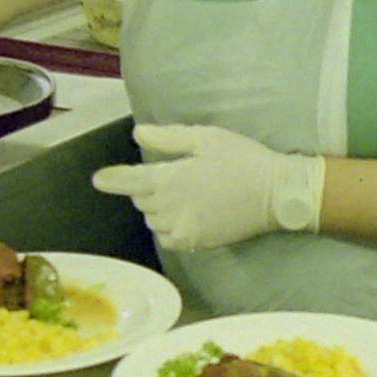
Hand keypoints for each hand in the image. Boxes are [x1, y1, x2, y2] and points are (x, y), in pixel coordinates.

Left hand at [90, 123, 323, 252]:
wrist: (277, 194)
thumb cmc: (243, 159)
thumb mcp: (206, 139)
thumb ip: (168, 139)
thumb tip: (138, 135)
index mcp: (171, 179)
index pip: (128, 181)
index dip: (111, 179)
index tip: (99, 179)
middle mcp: (171, 208)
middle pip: (141, 199)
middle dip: (148, 187)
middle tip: (174, 174)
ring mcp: (183, 228)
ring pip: (153, 219)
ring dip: (158, 207)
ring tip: (184, 193)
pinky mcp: (196, 242)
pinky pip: (168, 237)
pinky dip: (169, 226)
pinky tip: (187, 214)